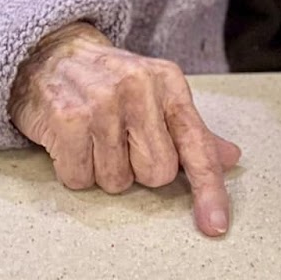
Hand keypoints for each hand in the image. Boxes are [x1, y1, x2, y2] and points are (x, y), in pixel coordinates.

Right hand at [8, 21, 240, 235]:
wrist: (50, 55)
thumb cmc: (108, 81)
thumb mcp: (155, 93)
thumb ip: (190, 129)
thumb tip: (230, 157)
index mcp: (169, 82)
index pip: (196, 143)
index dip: (208, 187)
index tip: (216, 224)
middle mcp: (139, 88)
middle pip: (157, 173)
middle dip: (138, 170)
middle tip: (121, 142)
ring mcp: (102, 103)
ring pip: (117, 182)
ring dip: (104, 171)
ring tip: (93, 138)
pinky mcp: (68, 119)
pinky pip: (80, 179)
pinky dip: (75, 171)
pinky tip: (72, 143)